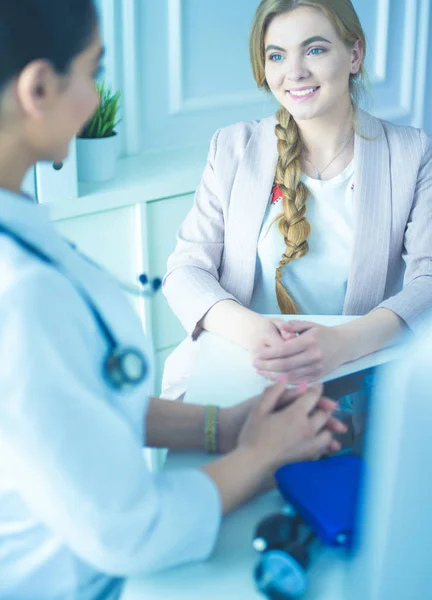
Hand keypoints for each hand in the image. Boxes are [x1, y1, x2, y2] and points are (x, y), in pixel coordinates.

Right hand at [218, 382, 343, 453]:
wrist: (253, 465)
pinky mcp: (309, 461)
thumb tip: (284, 379)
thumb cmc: (253, 435)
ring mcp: (311, 447)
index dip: (316, 389)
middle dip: (323, 408)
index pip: (313, 397)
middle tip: (319, 406)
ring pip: (327, 434)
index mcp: (297, 414)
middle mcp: (309, 429)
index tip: (318, 386)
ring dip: (326, 428)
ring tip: (321, 426)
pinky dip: (323, 445)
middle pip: (324, 415)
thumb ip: (272, 392)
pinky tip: (315, 444)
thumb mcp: (258, 409)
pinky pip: (322, 450)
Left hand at [253, 321, 347, 383]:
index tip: (257, 354)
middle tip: (254, 364)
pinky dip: (283, 381)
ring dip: (272, 375)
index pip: (284, 350)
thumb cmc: (324, 334)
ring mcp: (316, 368)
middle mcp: (314, 356)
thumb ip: (294, 325)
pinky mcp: (317, 377)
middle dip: (267, 366)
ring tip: (260, 371)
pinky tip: (273, 377)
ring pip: (290, 376)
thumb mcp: (310, 325)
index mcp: (310, 341)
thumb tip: (280, 326)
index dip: (269, 354)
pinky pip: (297, 381)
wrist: (345, 345)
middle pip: (285, 365)